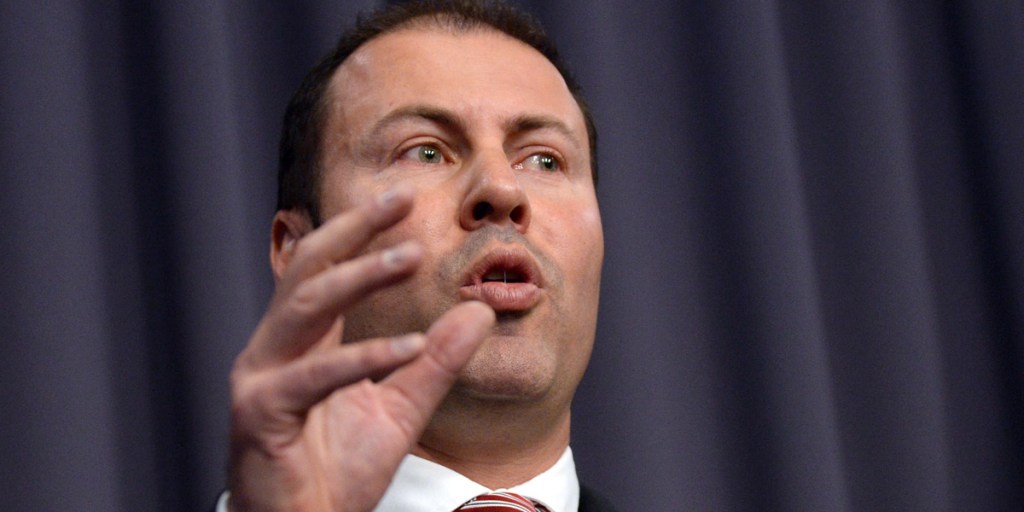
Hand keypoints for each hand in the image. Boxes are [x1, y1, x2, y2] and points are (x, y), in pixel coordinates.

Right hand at [226, 187, 494, 510]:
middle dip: (355, 229)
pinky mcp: (260, 413)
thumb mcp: (401, 408)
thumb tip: (478, 311)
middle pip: (310, 269)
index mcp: (302, 342)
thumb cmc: (337, 473)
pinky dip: (365, 358)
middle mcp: (274, 349)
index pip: (328, 269)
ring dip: (359, 277)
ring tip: (409, 256)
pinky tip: (412, 346)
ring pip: (306, 307)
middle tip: (400, 199)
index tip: (403, 197)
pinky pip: (316, 376)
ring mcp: (260, 378)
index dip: (361, 231)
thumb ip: (435, 361)